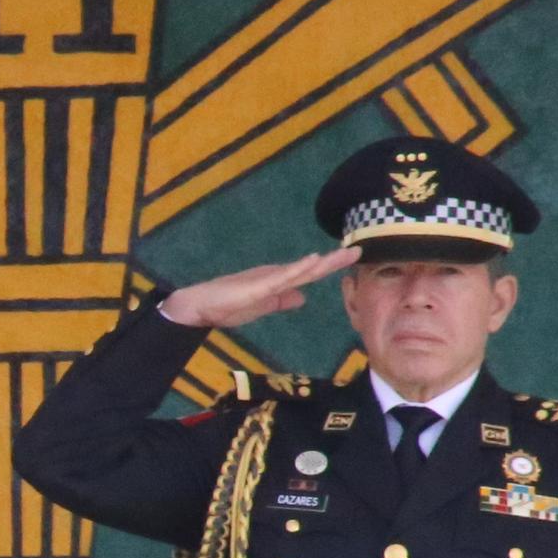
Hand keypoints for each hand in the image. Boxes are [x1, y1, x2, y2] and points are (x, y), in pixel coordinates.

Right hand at [157, 246, 357, 329]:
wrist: (199, 307)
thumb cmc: (226, 307)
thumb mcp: (260, 307)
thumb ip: (281, 301)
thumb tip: (303, 298)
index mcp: (278, 283)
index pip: (310, 274)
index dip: (331, 266)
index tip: (352, 257)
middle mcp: (276, 277)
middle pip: (312, 268)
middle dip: (335, 260)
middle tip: (359, 250)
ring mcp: (268, 280)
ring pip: (302, 269)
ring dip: (325, 262)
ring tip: (345, 253)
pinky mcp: (258, 285)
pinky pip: (283, 277)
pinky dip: (300, 268)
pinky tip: (314, 261)